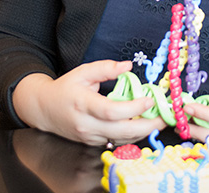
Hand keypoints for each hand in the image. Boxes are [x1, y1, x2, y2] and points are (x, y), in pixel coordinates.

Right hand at [12, 60, 165, 145]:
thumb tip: (127, 66)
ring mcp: (89, 136)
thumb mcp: (82, 72)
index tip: (149, 99)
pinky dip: (131, 135)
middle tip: (163, 118)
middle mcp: (86, 124)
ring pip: (121, 139)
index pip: (111, 111)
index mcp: (83, 104)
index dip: (133, 107)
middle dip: (146, 126)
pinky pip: (116, 141)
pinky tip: (142, 125)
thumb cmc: (65, 89)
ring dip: (142, 132)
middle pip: (120, 131)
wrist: (44, 109)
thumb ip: (105, 68)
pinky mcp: (92, 142)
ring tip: (158, 121)